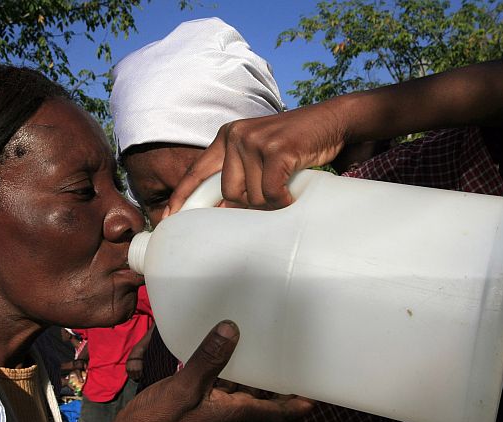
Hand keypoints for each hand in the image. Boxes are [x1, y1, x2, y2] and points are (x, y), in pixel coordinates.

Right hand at [106, 320, 315, 421]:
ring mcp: (216, 409)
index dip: (300, 405)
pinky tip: (233, 354)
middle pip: (268, 404)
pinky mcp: (201, 402)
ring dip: (262, 379)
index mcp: (235, 414)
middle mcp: (231, 414)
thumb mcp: (186, 385)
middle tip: (298, 362)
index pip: (278, 415)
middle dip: (285, 388)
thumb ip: (209, 358)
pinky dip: (237, 374)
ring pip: (249, 394)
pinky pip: (227, 387)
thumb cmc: (160, 417)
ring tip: (273, 352)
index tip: (318, 390)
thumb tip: (232, 328)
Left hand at [167, 101, 348, 213]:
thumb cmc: (298, 145)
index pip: (196, 171)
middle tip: (274, 194)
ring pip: (252, 197)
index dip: (182, 197)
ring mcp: (255, 140)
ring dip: (272, 201)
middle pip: (230, 193)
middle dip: (252, 203)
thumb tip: (224, 210)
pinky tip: (293, 192)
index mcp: (227, 136)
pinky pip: (271, 193)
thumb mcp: (261, 153)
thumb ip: (241, 174)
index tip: (168, 219)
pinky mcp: (276, 149)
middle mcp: (236, 135)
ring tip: (287, 185)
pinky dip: (284, 199)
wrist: (334, 121)